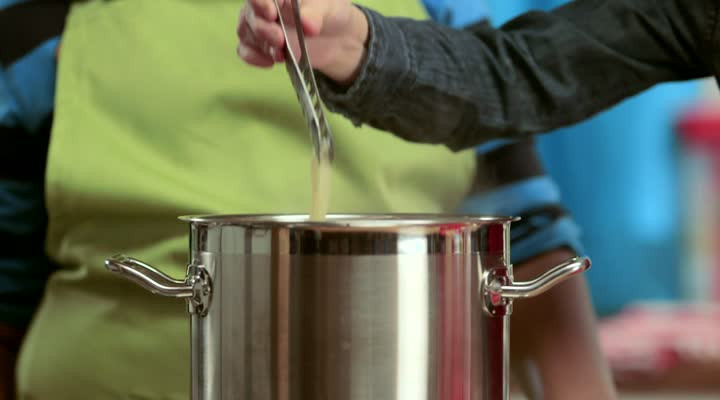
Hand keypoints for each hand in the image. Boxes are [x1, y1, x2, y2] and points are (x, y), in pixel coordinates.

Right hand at [237, 0, 368, 84]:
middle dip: (263, 30)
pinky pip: (245, 51)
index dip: (260, 3)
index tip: (271, 14)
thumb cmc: (329, 12)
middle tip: (280, 40)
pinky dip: (254, 58)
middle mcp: (265, 7)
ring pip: (246, 34)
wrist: (337, 37)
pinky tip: (269, 63)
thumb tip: (308, 25)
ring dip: (261, 46)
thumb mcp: (327, 8)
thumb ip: (315, 14)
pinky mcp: (262, 46)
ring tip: (279, 56)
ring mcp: (261, 27)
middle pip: (250, 16)